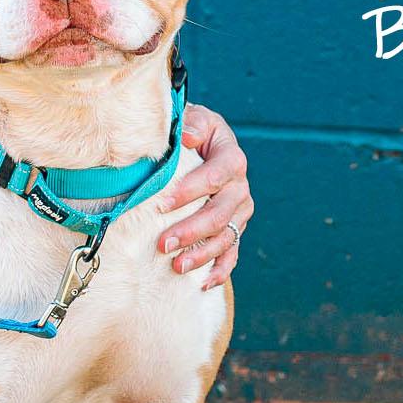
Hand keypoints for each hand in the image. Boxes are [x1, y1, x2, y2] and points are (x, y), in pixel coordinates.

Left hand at [155, 103, 251, 288]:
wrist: (200, 144)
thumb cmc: (190, 132)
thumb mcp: (193, 118)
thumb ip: (192, 124)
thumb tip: (188, 136)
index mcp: (231, 158)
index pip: (215, 176)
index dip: (190, 191)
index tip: (162, 204)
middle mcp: (240, 187)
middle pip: (220, 213)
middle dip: (192, 231)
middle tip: (163, 244)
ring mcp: (239, 212)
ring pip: (226, 237)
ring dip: (202, 254)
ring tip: (176, 266)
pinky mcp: (234, 229)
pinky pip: (232, 253)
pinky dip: (220, 270)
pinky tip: (202, 284)